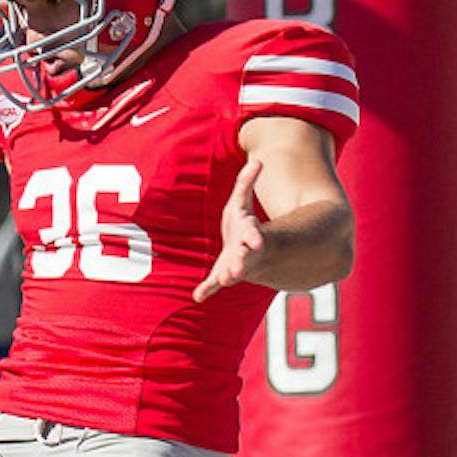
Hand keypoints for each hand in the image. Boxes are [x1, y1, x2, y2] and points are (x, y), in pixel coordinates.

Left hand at [193, 157, 264, 302]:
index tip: (257, 243)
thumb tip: (259, 160)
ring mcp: (233, 265)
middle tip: (236, 271)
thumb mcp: (242, 202)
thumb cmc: (241, 223)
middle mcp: (244, 253)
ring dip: (227, 276)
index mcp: (249, 234)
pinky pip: (213, 285)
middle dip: (241, 264)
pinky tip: (197, 297)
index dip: (254, 239)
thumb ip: (246, 183)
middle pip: (244, 259)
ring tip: (224, 279)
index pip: (252, 236)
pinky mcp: (221, 274)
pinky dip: (206, 290)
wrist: (244, 249)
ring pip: (232, 272)